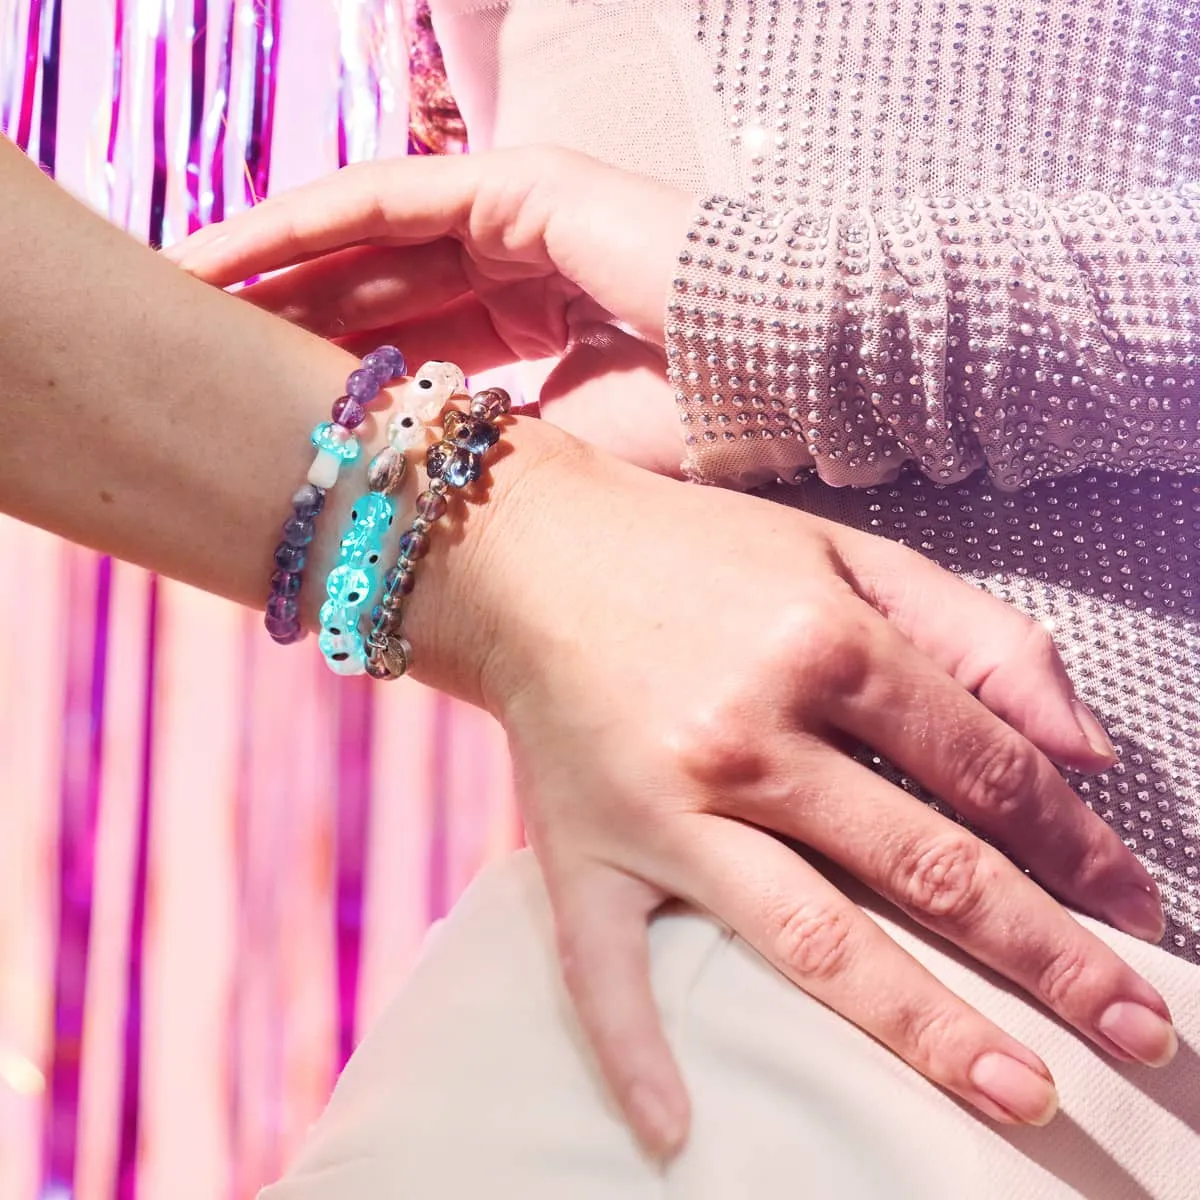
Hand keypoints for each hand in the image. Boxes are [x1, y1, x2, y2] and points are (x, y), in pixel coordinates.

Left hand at [167, 146, 689, 471]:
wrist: (779, 384)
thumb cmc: (688, 441)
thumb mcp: (555, 462)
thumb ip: (481, 467)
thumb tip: (402, 522)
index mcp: (536, 337)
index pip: (406, 356)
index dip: (325, 386)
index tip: (252, 427)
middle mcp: (516, 272)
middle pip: (371, 297)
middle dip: (276, 329)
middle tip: (181, 363)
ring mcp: (517, 221)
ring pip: (362, 241)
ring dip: (266, 270)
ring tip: (172, 299)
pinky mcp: (519, 185)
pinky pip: (386, 195)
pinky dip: (302, 222)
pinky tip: (218, 252)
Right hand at [414, 421, 1172, 1159]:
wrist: (529, 552)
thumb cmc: (695, 552)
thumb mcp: (845, 554)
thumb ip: (974, 634)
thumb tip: (1088, 746)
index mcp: (825, 645)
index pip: (989, 771)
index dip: (1080, 848)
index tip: (1136, 910)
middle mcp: (750, 735)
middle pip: (929, 869)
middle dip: (1052, 957)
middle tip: (1144, 1032)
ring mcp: (663, 807)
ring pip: (813, 938)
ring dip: (927, 1027)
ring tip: (1025, 1095)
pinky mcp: (582, 850)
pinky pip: (605, 969)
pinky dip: (636, 1054)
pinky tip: (679, 1134)